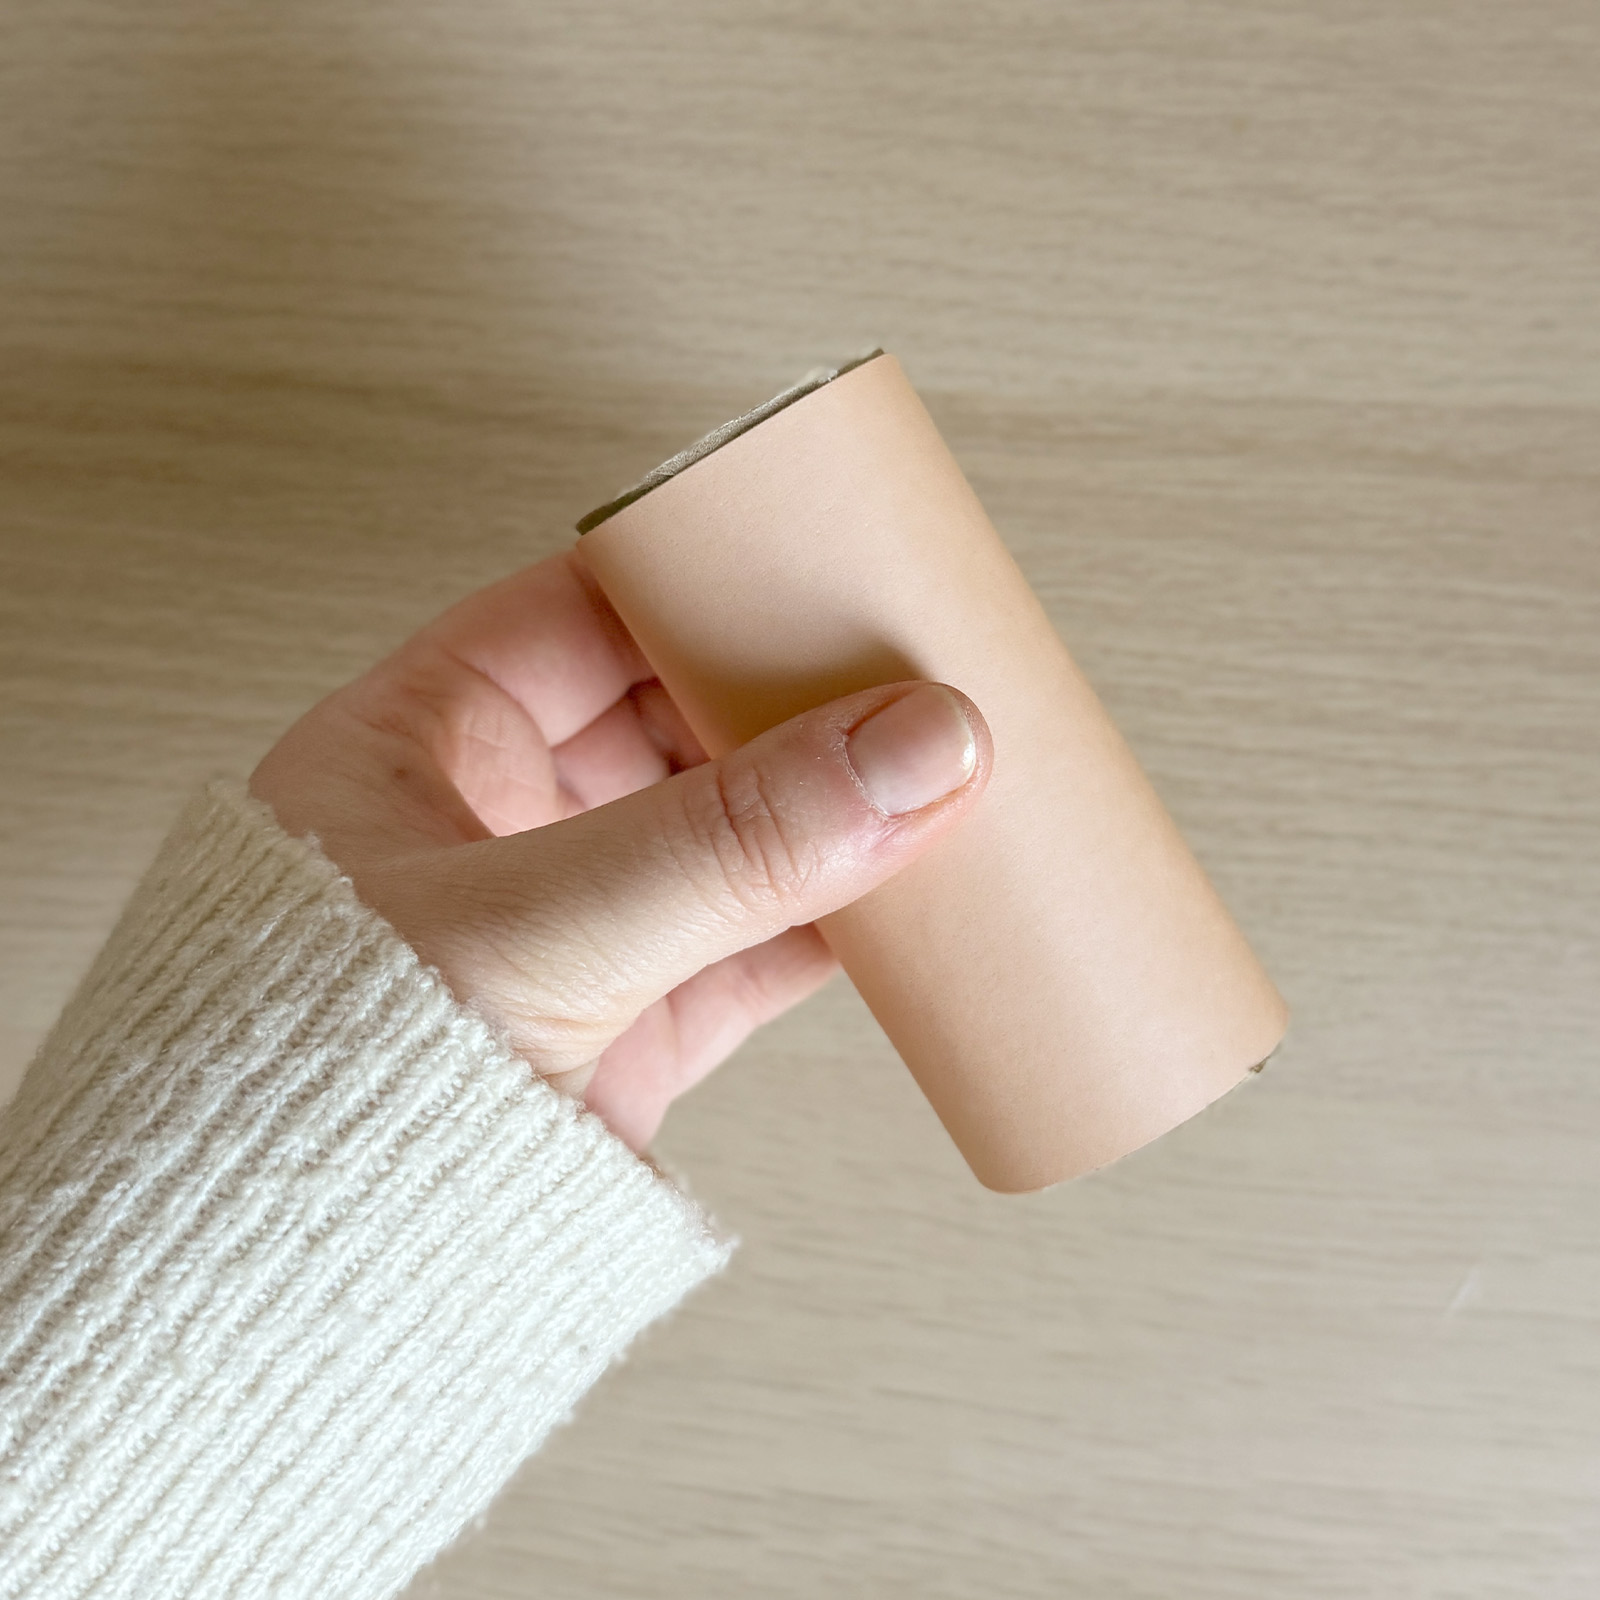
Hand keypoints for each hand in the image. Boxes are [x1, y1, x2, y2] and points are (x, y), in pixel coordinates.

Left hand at [250, 552, 991, 1150]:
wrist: (292, 1307)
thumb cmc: (318, 1094)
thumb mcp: (529, 933)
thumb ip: (725, 843)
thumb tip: (915, 748)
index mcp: (417, 743)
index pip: (585, 612)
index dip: (702, 577)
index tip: (822, 559)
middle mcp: (499, 823)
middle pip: (681, 716)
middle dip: (794, 699)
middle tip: (912, 666)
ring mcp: (575, 926)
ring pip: (735, 835)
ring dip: (836, 814)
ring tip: (946, 772)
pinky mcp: (631, 1029)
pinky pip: (759, 949)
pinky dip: (844, 927)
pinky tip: (918, 899)